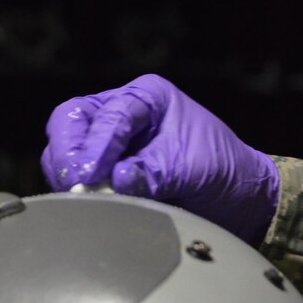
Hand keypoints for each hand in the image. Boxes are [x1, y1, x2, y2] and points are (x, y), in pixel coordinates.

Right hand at [40, 74, 279, 242]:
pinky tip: (86, 205)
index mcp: (146, 97)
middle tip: (73, 183)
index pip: (107, 114)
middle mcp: (121, 113)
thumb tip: (117, 181)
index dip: (96, 145)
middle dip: (68, 152)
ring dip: (68, 173)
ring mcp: (108, 143)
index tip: (91, 175)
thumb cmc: (224, 170)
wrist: (238, 200)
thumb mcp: (194, 167)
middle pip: (70, 122)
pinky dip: (73, 190)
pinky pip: (73, 176)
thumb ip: (155, 172)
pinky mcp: (103, 172)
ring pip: (64, 149)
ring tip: (82, 197)